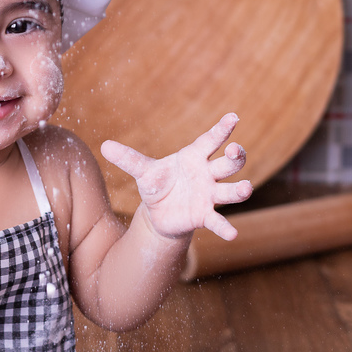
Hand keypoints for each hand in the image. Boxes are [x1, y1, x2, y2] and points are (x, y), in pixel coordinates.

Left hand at [101, 113, 251, 240]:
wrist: (159, 214)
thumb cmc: (158, 185)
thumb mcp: (143, 172)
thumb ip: (129, 159)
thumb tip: (104, 146)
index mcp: (194, 157)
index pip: (211, 140)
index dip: (222, 129)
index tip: (234, 117)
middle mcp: (207, 174)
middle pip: (228, 163)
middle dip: (235, 156)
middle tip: (235, 150)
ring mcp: (210, 195)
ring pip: (230, 191)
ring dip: (240, 190)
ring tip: (246, 188)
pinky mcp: (205, 215)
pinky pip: (218, 220)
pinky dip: (225, 227)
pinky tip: (232, 235)